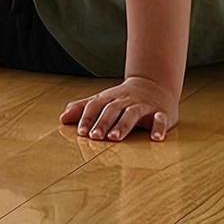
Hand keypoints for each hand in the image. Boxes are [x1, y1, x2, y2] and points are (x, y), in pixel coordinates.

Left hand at [60, 74, 179, 141]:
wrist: (155, 84)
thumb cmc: (124, 98)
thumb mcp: (103, 100)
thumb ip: (83, 108)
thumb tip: (62, 118)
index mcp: (111, 98)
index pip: (96, 106)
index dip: (88, 118)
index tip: (81, 132)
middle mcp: (126, 101)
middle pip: (113, 110)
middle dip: (103, 123)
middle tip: (95, 137)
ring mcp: (144, 106)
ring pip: (132, 113)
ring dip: (123, 125)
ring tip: (115, 138)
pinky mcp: (161, 112)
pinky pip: (160, 119)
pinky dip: (159, 128)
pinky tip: (155, 138)